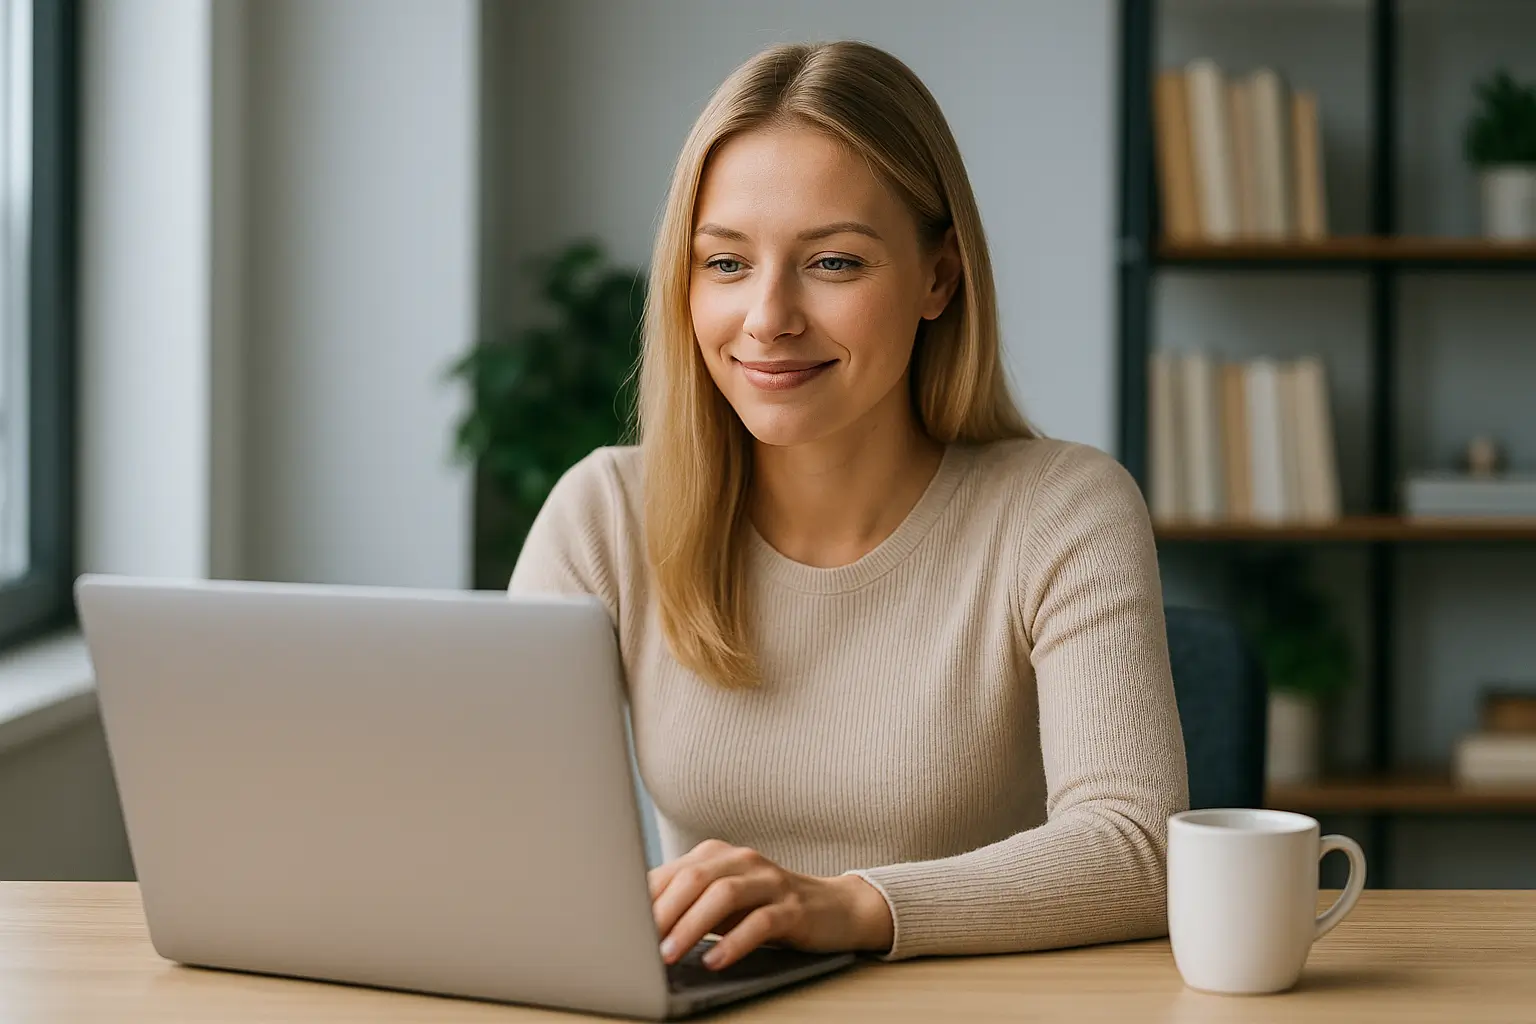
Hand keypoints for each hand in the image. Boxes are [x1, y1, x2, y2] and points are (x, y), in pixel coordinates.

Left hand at [648, 839, 893, 969]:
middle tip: (639, 944)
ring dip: (692, 926)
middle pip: (694, 878)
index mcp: (716, 855)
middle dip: (663, 912)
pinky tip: (716, 961)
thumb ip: (685, 904)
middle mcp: (742, 860)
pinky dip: (735, 942)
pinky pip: (761, 922)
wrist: (833, 909)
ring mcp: (770, 881)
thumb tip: (631, 924)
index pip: (671, 872)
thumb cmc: (763, 908)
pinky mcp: (794, 908)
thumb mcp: (721, 902)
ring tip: (670, 955)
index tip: (618, 927)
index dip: (643, 900)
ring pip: (724, 895)